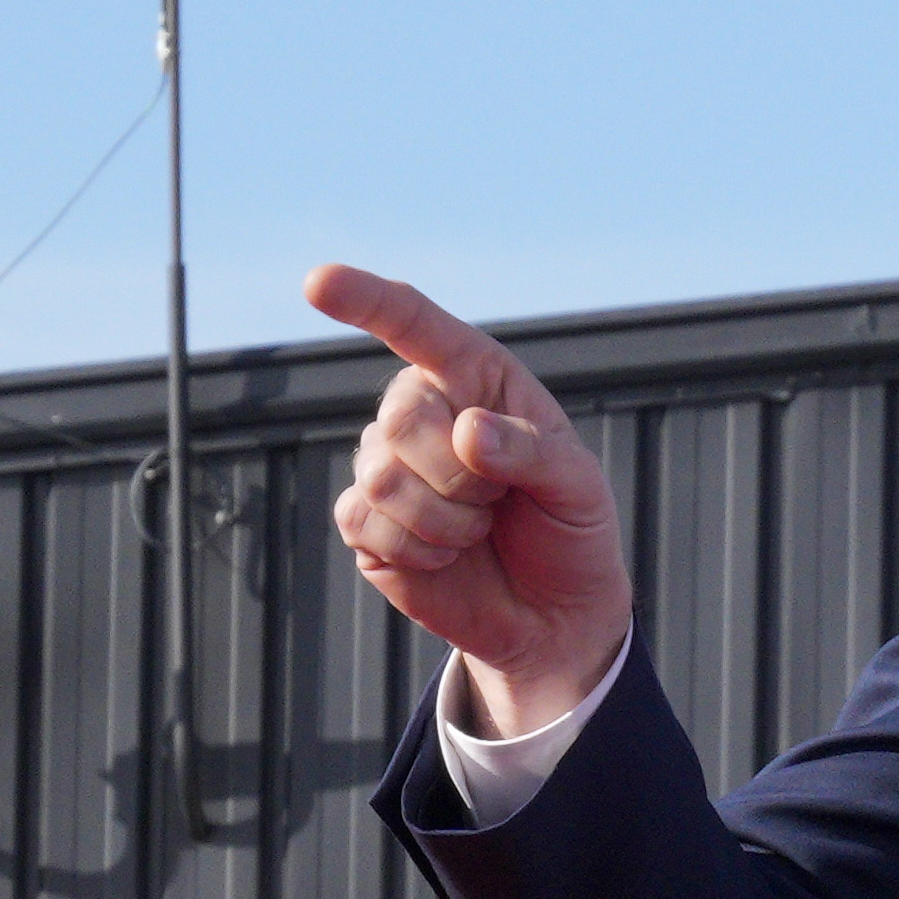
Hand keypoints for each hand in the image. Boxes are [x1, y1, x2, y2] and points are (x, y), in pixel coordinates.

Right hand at [307, 265, 631, 730]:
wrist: (553, 615)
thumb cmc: (570, 531)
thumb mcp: (578, 486)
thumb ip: (532, 452)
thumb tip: (466, 432)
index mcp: (476, 378)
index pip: (415, 324)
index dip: (366, 300)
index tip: (319, 283)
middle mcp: (423, 412)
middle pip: (399, 415)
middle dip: (458, 473)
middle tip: (498, 498)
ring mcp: (386, 466)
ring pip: (380, 476)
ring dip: (444, 519)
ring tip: (478, 528)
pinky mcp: (365, 523)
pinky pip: (362, 521)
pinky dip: (417, 549)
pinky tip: (446, 555)